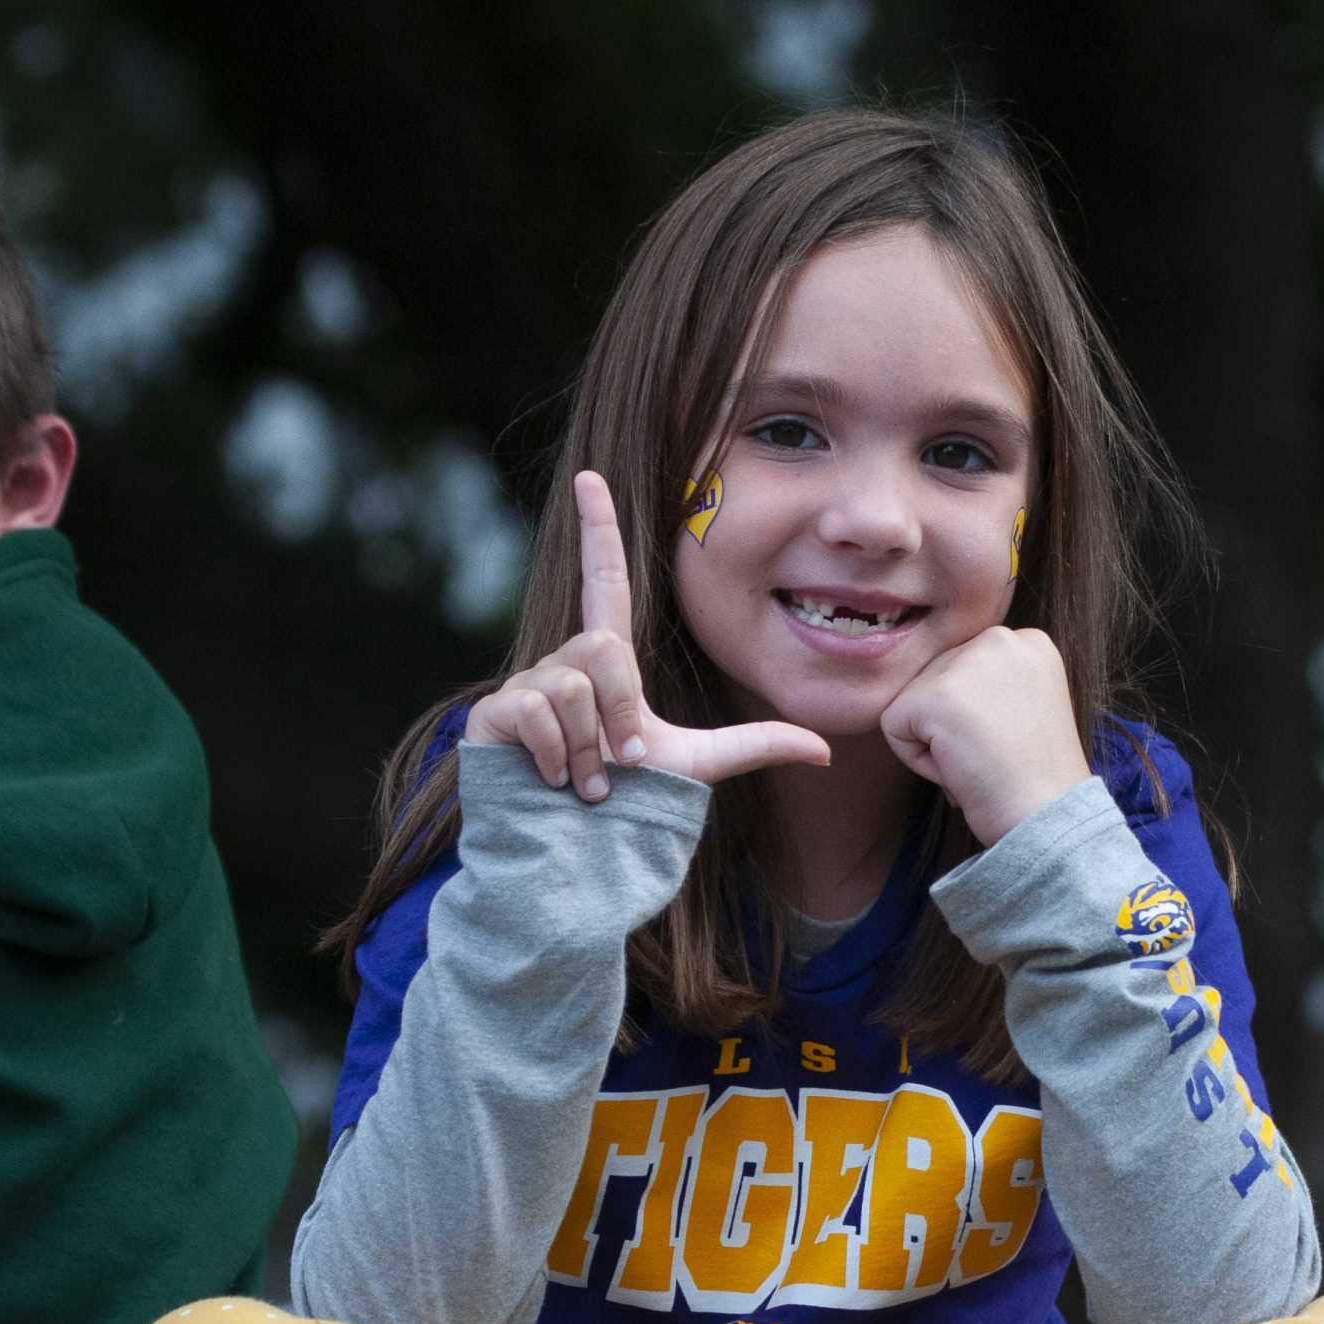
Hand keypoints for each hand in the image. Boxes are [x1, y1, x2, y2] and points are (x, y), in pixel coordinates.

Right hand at [462, 471, 829, 795]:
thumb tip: (826, 751)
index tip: (591, 476)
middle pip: (604, 647)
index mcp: (609, 661)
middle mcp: (565, 662)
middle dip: (621, 712)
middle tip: (623, 763)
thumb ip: (757, 746)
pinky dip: (557, 755)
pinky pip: (538, 711)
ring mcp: (529, 685)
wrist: (581, 847)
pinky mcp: (497, 713)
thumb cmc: (634, 801)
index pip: (605, 579)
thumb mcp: (700, 765)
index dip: (599, 529)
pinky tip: (553, 781)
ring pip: (573, 685)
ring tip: (587, 781)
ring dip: (591, 748)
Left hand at [879, 626, 1089, 844]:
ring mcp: (967, 663)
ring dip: (936, 743)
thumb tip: (935, 690)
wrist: (1049, 814)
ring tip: (981, 762)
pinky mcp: (934, 695)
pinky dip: (919, 761)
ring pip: (912, 702)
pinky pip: (894, 727)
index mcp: (1028, 641)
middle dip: (952, 726)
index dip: (977, 715)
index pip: (964, 667)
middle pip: (935, 680)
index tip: (1012, 740)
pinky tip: (962, 768)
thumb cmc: (1038, 779)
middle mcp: (1000, 638)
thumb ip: (988, 685)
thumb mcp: (1027, 707)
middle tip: (995, 756)